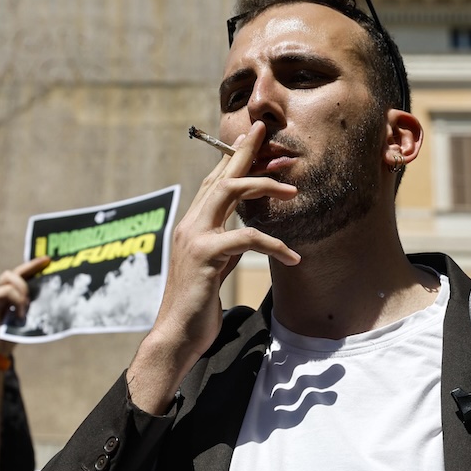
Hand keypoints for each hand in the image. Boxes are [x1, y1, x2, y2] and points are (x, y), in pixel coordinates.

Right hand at [0, 257, 51, 356]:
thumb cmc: (7, 337)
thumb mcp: (24, 320)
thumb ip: (31, 308)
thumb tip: (51, 299)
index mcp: (9, 295)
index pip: (20, 275)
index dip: (33, 266)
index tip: (47, 260)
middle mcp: (0, 292)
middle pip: (14, 271)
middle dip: (30, 267)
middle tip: (45, 268)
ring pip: (9, 276)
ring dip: (22, 288)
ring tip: (27, 304)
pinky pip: (5, 291)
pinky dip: (16, 299)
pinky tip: (20, 314)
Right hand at [128, 122, 299, 413]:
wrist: (176, 335)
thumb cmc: (197, 307)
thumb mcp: (214, 269)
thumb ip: (225, 248)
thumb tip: (245, 238)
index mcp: (192, 226)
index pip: (213, 182)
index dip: (233, 159)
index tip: (255, 139)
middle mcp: (190, 224)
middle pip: (219, 176)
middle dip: (246, 153)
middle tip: (269, 134)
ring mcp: (195, 238)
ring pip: (229, 192)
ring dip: (264, 185)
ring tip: (293, 189)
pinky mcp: (205, 256)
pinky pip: (246, 237)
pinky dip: (274, 244)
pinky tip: (294, 256)